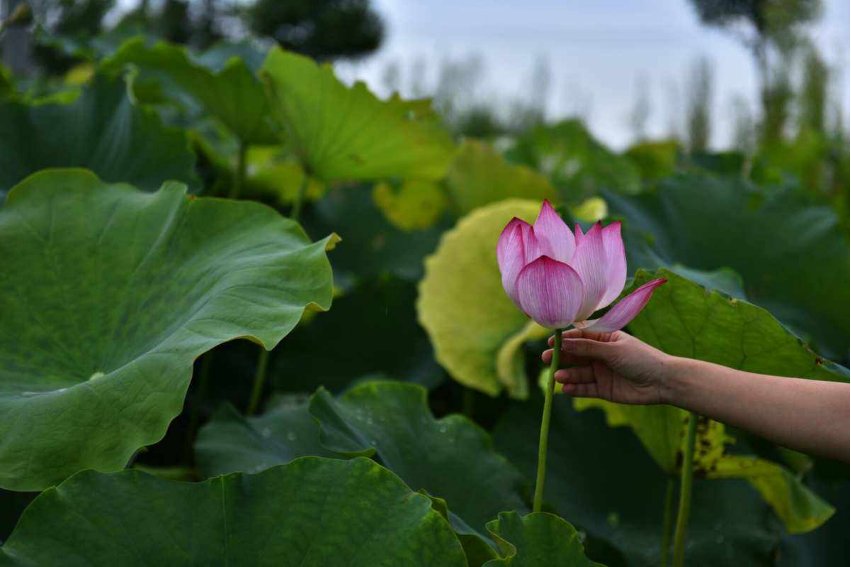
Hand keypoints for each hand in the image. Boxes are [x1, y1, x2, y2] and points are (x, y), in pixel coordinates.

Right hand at [542, 329, 673, 404]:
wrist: (662, 383)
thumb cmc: (641, 359)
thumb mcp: (613, 350)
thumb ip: (588, 347)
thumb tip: (564, 342)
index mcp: (605, 338)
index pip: (580, 336)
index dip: (565, 339)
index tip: (550, 342)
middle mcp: (600, 354)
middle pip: (575, 354)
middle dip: (560, 356)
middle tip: (545, 359)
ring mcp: (601, 372)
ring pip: (578, 372)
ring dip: (567, 374)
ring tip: (557, 377)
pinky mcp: (603, 389)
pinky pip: (585, 388)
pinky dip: (575, 389)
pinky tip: (566, 389)